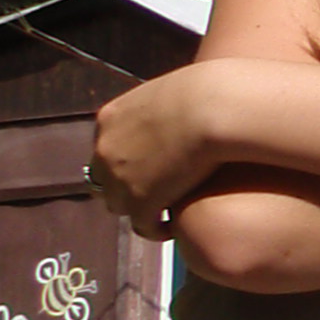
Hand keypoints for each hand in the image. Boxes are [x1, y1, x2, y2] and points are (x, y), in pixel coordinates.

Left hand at [91, 67, 227, 231]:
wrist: (215, 109)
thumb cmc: (209, 91)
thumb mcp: (172, 92)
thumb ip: (162, 107)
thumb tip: (181, 107)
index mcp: (109, 120)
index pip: (106, 148)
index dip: (126, 159)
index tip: (148, 165)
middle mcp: (105, 150)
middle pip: (104, 179)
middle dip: (126, 186)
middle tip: (154, 191)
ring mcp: (120, 179)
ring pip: (119, 205)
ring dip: (139, 209)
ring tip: (163, 212)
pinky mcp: (141, 203)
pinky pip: (143, 226)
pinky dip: (156, 228)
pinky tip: (172, 227)